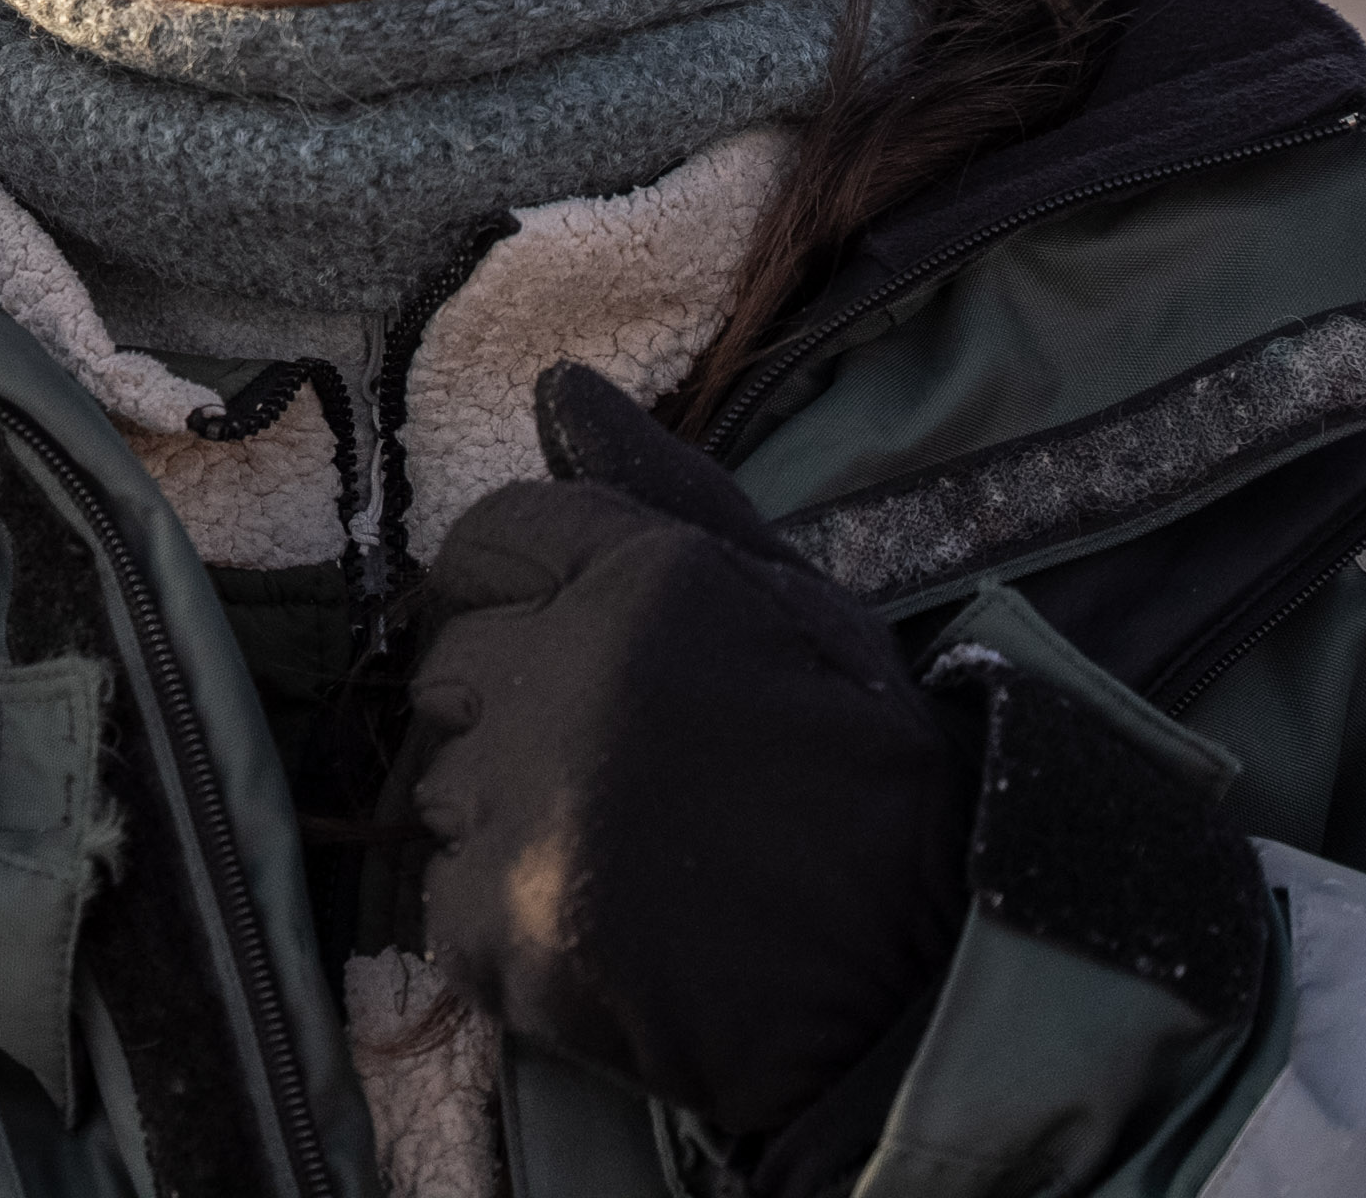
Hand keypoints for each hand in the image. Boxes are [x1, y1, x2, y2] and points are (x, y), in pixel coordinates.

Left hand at [404, 365, 968, 1143]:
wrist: (923, 979)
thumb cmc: (860, 775)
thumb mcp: (795, 603)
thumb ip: (664, 493)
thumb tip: (558, 386)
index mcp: (642, 583)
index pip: (483, 542)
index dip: (512, 591)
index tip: (564, 645)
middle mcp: (573, 681)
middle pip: (451, 667)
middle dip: (513, 709)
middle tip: (619, 768)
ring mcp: (538, 812)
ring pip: (442, 788)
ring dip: (507, 819)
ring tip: (623, 851)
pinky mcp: (518, 930)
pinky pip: (446, 903)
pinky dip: (507, 921)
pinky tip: (600, 926)